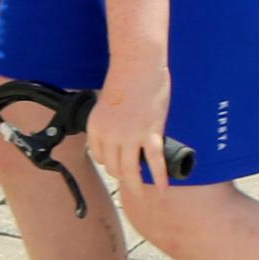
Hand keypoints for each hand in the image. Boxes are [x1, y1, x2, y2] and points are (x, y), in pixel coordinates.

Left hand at [84, 58, 174, 196]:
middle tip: (133, 183)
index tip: (120, 166)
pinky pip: (154, 161)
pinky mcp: (149, 133)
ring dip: (136, 186)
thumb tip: (122, 135)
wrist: (138, 65)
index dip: (110, 164)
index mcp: (96, 128)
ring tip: (143, 195)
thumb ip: (112, 123)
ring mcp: (129, 136)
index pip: (100, 158)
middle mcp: (109, 136)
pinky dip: (160, 176)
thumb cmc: (127, 80)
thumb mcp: (109, 104)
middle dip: (123, 177)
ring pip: (131, 171)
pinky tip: (163, 187)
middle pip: (114, 168)